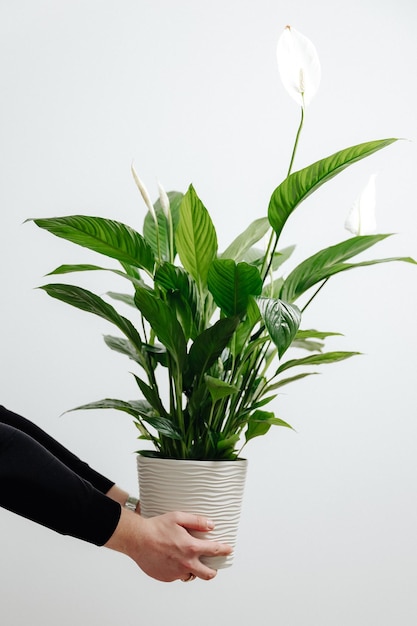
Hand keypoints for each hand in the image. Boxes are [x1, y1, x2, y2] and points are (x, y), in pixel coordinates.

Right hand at [104, 508, 231, 581]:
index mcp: (191, 547)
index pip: (214, 550)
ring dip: (193, 570)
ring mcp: (176, 572)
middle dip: (213, 571)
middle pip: (208, 574)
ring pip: (191, 575)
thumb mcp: (178, 518)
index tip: (228, 549)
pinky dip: (178, 569)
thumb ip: (197, 521)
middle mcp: (185, 563)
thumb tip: (211, 524)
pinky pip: (177, 575)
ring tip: (189, 561)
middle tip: (213, 566)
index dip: (224, 550)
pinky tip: (172, 560)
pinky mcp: (166, 577)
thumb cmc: (156, 527)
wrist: (137, 539)